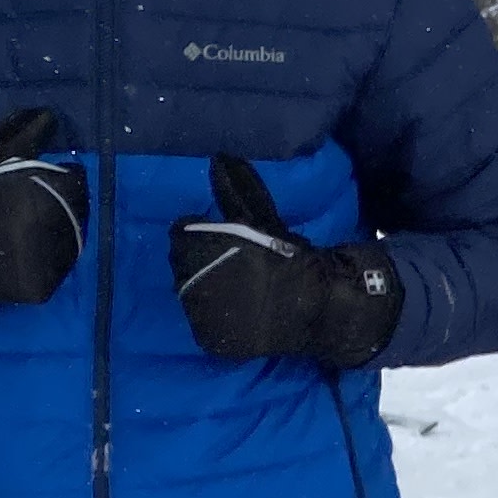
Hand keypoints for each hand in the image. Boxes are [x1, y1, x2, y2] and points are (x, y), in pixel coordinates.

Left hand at [168, 152, 401, 367]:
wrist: (317, 307)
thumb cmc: (291, 259)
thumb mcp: (262, 220)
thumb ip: (237, 188)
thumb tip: (218, 157)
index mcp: (205, 247)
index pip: (180, 234)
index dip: (199, 234)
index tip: (220, 239)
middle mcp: (195, 281)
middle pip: (179, 263)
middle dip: (198, 260)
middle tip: (228, 264)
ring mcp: (200, 314)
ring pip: (186, 293)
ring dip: (203, 286)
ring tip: (233, 287)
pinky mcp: (209, 339)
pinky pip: (199, 322)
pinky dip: (212, 314)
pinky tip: (233, 308)